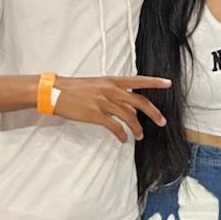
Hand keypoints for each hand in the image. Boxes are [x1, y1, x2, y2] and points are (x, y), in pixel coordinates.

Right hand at [52, 75, 170, 142]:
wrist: (53, 91)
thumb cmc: (74, 89)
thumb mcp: (97, 86)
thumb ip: (115, 96)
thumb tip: (130, 109)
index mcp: (112, 81)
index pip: (138, 80)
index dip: (154, 82)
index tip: (168, 83)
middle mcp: (110, 90)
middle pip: (139, 102)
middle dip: (154, 113)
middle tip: (162, 122)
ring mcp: (103, 102)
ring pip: (129, 117)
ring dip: (136, 128)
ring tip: (139, 136)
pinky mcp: (95, 114)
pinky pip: (114, 127)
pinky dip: (122, 134)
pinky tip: (123, 139)